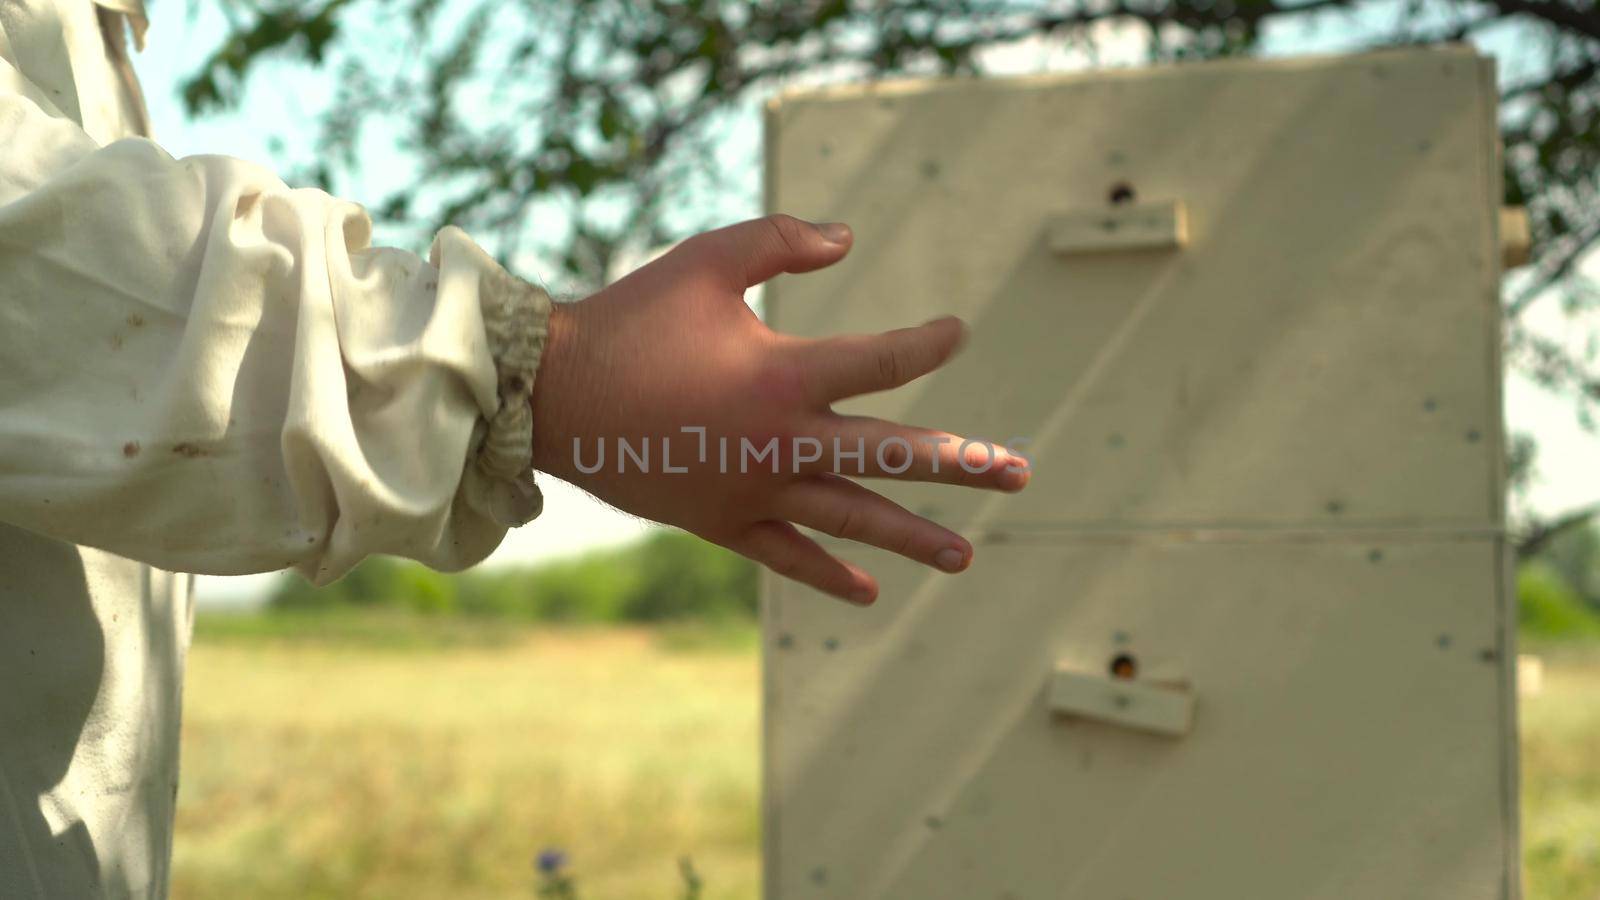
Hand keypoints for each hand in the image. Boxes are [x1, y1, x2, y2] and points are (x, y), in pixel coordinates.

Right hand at [530, 214, 1028, 604]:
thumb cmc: (631, 318)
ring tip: (967, 555)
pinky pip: (787, 554)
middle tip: (1019, 471)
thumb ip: (783, 240)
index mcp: (783, 375)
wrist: (553, 395)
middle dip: (961, 463)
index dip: (928, 343)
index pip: (883, 363)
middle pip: (890, 457)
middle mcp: (780, 441)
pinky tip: (867, 590)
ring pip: (850, 517)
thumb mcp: (709, 261)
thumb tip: (849, 237)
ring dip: (911, 536)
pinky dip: (827, 571)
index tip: (955, 332)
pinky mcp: (722, 520)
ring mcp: (754, 489)